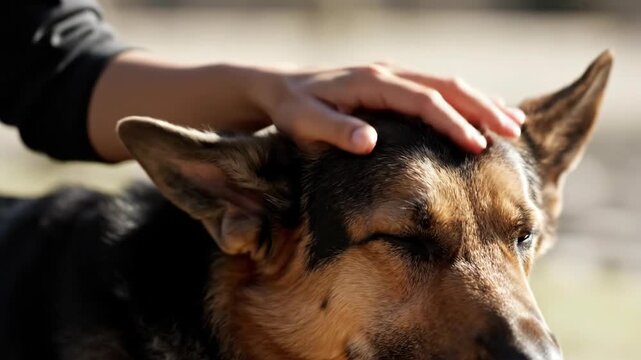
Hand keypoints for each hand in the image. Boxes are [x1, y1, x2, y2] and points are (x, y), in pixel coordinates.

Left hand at [253, 63, 524, 153]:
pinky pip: (437, 91)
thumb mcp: (304, 121)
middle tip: (514, 132)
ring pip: (448, 85)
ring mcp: (394, 76)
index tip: (477, 146)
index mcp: (373, 82)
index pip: (423, 101)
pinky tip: (483, 115)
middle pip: (448, 86)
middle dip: (483, 107)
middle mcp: (389, 74)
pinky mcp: (394, 85)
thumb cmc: (292, 109)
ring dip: (481, 102)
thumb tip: (370, 142)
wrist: (281, 87)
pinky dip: (464, 102)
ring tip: (514, 123)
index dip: (453, 122)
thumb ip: (334, 130)